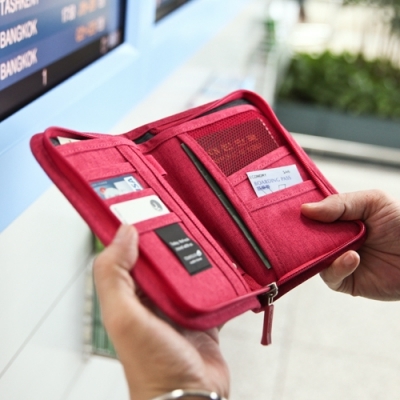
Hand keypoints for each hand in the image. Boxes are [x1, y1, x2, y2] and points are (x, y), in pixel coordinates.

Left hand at [93, 225, 229, 399]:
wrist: (191, 398)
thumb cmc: (153, 367)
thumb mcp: (124, 318)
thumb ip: (114, 276)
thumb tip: (124, 232)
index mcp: (132, 294)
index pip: (130, 253)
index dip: (136, 229)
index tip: (147, 202)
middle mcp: (155, 298)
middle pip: (164, 257)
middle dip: (172, 237)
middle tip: (184, 211)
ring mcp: (181, 305)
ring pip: (190, 269)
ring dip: (198, 254)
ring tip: (208, 231)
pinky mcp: (206, 314)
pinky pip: (215, 288)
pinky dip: (220, 276)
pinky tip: (226, 262)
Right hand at [301, 190, 399, 300]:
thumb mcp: (373, 202)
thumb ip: (339, 204)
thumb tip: (305, 209)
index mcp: (339, 219)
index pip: (312, 216)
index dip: (302, 214)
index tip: (293, 212)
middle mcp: (335, 239)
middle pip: (308, 238)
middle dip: (303, 235)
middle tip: (300, 231)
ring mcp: (338, 260)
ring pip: (313, 259)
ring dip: (320, 252)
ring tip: (337, 245)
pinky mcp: (345, 280)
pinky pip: (330, 276)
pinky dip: (337, 268)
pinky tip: (352, 258)